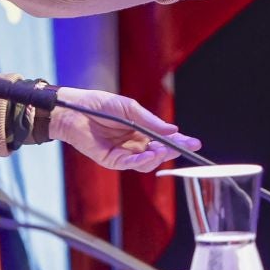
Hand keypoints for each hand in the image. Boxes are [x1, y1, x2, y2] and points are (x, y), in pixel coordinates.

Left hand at [49, 87, 201, 171]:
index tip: (194, 143)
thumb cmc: (99, 105)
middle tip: (184, 147)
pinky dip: (139, 161)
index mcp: (141, 132)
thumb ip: (150, 121)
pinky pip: (129, 164)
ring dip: (157, 157)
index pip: (164, 140)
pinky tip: (147, 155)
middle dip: (173, 151)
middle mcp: (134, 145)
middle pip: (159, 153)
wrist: (74, 110)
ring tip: (162, 148)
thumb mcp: (130, 108)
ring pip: (146, 163)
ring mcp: (123, 154)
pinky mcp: (111, 160)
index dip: (179, 142)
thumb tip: (172, 130)